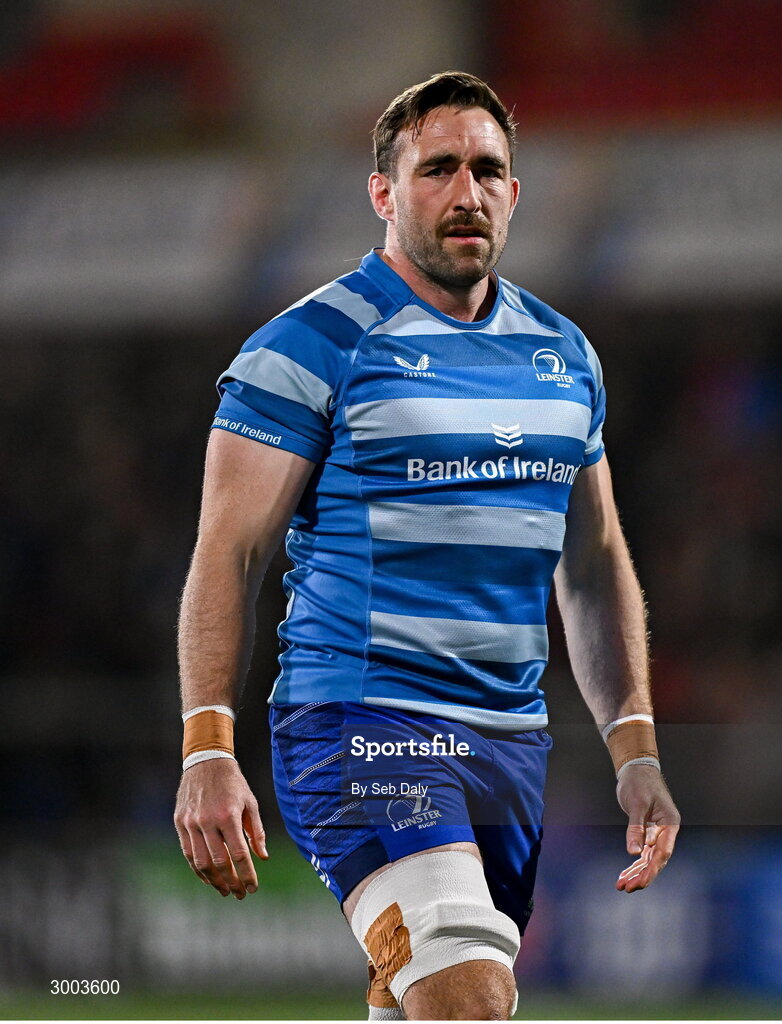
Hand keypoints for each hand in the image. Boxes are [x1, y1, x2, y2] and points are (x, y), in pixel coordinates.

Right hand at [174, 758, 267, 898]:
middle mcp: (208, 821)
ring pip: (201, 862)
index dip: (247, 875)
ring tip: (225, 890)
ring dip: (214, 881)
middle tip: (240, 894)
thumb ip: (256, 831)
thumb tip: (262, 857)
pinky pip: (188, 853)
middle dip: (231, 882)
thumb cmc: (232, 783)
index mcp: (228, 815)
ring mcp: (191, 823)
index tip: (253, 888)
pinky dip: (198, 869)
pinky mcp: (180, 822)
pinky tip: (208, 878)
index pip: (239, 854)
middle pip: (220, 862)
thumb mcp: (249, 802)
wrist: (205, 761)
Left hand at [615, 764, 679, 892]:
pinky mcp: (646, 832)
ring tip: (622, 886)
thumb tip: (633, 852)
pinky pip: (642, 852)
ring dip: (636, 872)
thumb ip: (636, 828)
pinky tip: (624, 875)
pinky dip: (633, 864)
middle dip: (642, 875)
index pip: (663, 851)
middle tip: (627, 888)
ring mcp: (657, 832)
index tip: (641, 881)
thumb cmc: (639, 782)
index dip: (652, 869)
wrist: (636, 769)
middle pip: (656, 859)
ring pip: (648, 858)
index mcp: (670, 823)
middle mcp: (666, 831)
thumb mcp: (637, 804)